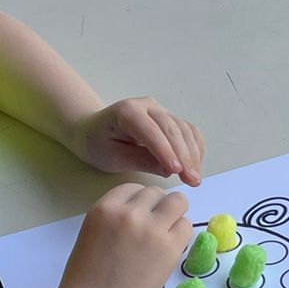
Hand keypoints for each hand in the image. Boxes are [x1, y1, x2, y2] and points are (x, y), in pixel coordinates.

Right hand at [56, 183, 195, 287]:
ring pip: (178, 202)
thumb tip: (147, 210)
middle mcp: (129, 213)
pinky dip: (181, 235)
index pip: (134, 188)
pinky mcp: (170, 247)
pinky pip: (186, 227)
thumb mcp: (94, 233)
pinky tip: (168, 250)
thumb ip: (117, 217)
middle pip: (157, 193)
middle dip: (157, 208)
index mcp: (104, 208)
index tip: (139, 218)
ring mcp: (151, 229)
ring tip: (164, 236)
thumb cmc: (88, 276)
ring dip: (174, 216)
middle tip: (153, 230)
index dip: (140, 202)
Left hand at [69, 98, 204, 185]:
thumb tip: (169, 170)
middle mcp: (148, 106)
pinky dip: (195, 149)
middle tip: (192, 181)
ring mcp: (161, 110)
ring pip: (184, 129)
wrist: (93, 130)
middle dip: (184, 156)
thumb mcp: (112, 157)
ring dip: (193, 155)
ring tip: (195, 179)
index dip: (165, 151)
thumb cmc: (98, 144)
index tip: (176, 171)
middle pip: (172, 129)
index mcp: (128, 112)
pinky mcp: (170, 118)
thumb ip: (139, 161)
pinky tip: (195, 167)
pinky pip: (188, 131)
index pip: (151, 130)